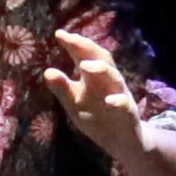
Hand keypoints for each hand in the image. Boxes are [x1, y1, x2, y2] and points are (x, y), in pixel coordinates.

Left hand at [42, 23, 158, 167]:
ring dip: (100, 69)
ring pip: (114, 76)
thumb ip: (62, 89)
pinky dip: (117, 100)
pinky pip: (124, 103)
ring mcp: (119, 94)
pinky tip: (108, 101)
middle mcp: (107, 81)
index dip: (74, 44)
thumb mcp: (74, 104)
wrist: (121, 142)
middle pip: (101, 58)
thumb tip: (47, 72)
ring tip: (84, 65)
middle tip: (72, 40)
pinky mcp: (128, 111)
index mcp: (93, 77)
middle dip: (87, 47)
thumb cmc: (96, 118)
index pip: (84, 55)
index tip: (59, 34)